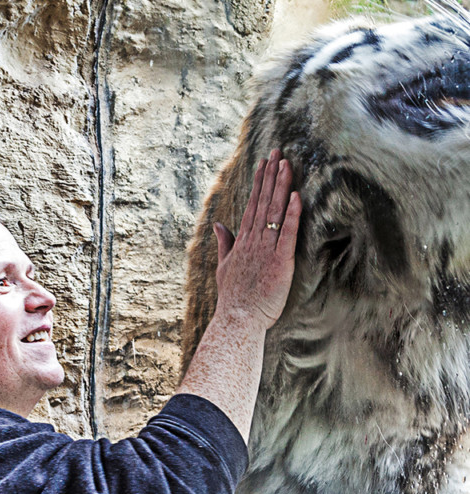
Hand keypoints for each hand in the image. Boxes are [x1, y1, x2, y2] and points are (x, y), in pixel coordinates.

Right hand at [214, 149, 301, 328]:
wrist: (237, 319)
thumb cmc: (233, 297)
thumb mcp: (224, 266)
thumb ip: (224, 243)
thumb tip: (219, 224)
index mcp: (242, 241)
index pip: (251, 205)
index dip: (258, 183)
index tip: (263, 163)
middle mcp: (253, 240)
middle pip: (263, 202)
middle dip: (270, 176)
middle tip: (277, 152)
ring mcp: (266, 249)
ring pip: (274, 212)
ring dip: (280, 187)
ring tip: (286, 164)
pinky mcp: (280, 261)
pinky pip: (287, 234)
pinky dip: (292, 215)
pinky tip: (296, 196)